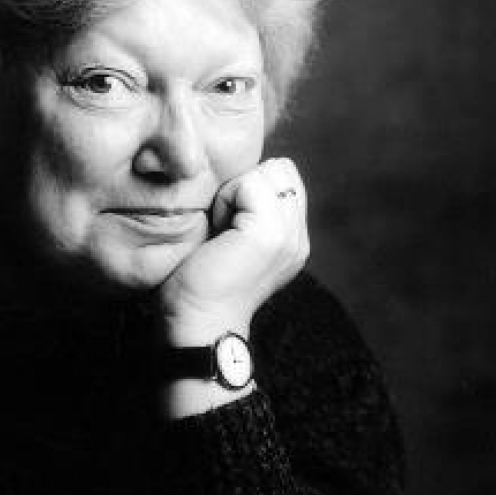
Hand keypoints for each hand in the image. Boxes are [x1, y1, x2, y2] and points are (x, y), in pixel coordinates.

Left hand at [156, 158, 309, 347]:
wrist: (197, 325)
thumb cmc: (198, 285)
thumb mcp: (232, 242)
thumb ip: (248, 212)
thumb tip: (241, 177)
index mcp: (292, 240)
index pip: (285, 176)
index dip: (250, 187)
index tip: (227, 225)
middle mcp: (298, 237)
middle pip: (281, 169)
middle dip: (246, 185)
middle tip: (224, 225)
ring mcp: (289, 235)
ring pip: (267, 172)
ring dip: (234, 192)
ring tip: (221, 230)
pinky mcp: (270, 233)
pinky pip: (249, 183)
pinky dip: (225, 199)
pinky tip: (217, 232)